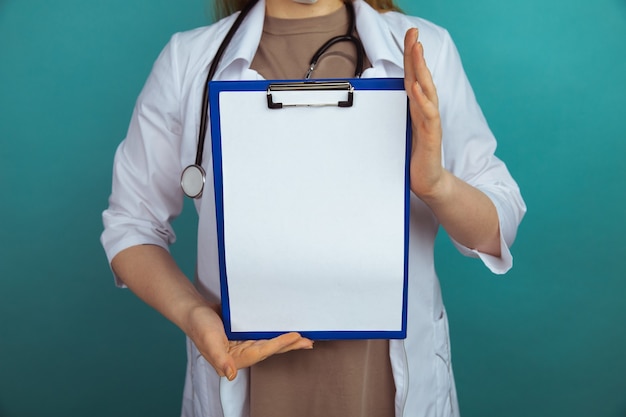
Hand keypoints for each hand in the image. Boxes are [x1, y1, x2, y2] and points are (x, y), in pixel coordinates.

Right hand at [187, 304, 313, 380]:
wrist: (193, 311)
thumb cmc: (199, 325)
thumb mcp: (209, 340)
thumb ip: (220, 359)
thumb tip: (231, 374)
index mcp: (234, 358)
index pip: (262, 351)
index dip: (280, 344)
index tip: (295, 336)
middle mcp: (241, 353)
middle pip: (270, 350)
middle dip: (290, 346)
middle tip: (308, 342)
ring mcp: (243, 344)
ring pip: (269, 343)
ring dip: (286, 341)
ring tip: (303, 339)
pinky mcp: (243, 333)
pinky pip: (263, 334)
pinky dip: (275, 332)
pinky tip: (285, 330)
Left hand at [403, 28, 446, 199]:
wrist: (428, 181)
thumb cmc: (414, 157)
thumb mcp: (400, 131)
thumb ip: (396, 115)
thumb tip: (380, 99)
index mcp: (417, 108)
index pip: (414, 76)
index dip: (411, 56)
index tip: (410, 35)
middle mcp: (425, 111)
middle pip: (421, 76)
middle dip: (417, 54)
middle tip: (414, 32)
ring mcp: (430, 122)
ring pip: (426, 90)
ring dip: (421, 69)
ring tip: (417, 50)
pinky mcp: (431, 135)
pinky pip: (427, 114)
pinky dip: (422, 99)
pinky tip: (417, 87)